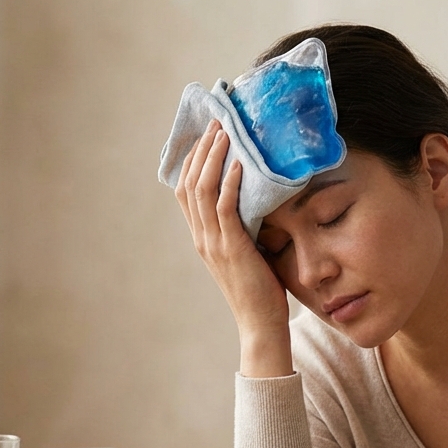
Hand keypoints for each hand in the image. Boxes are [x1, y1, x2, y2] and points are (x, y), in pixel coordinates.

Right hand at [175, 120, 292, 376]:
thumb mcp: (248, 251)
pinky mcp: (231, 249)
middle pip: (190, 183)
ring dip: (214, 158)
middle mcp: (202, 237)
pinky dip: (229, 183)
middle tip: (216, 122)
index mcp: (202, 237)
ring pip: (203, 190)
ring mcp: (213, 243)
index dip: (192, 160)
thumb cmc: (260, 289)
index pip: (185, 190)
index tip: (206, 134)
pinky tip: (240, 164)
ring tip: (226, 132)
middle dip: (202, 149)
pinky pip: (224, 209)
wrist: (261, 325)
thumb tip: (259, 196)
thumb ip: (245, 226)